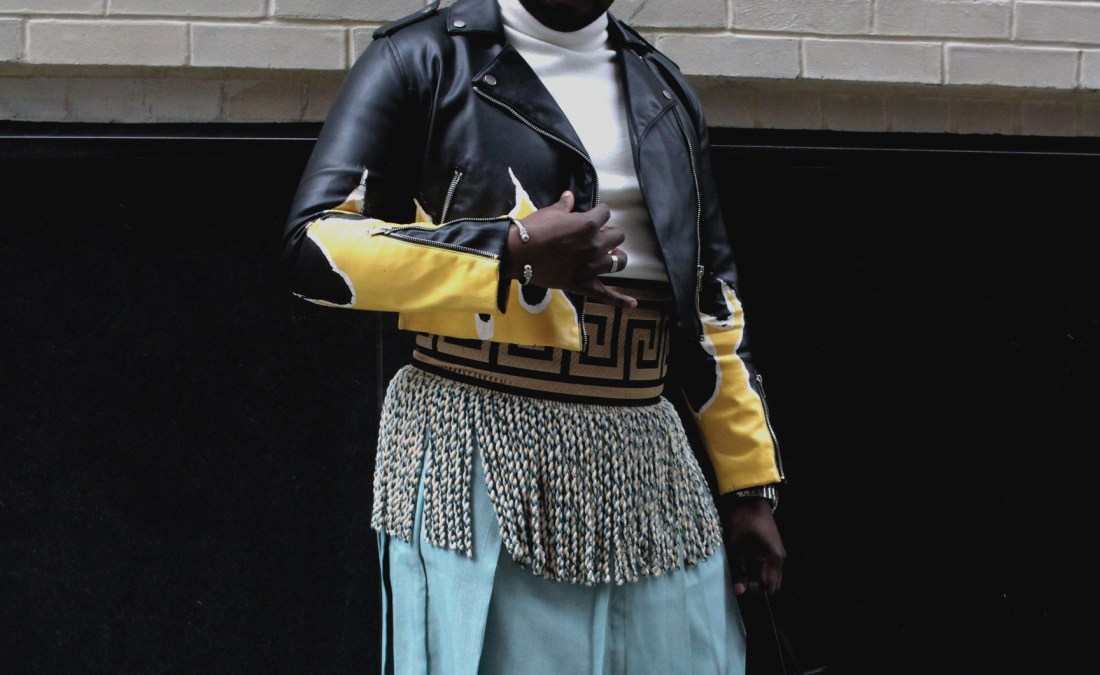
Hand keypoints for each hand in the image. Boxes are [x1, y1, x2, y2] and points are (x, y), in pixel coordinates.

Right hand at [503, 191, 636, 307]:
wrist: (518, 254)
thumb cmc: (534, 230)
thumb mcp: (550, 213)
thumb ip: (565, 206)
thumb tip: (570, 196)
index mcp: (589, 224)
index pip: (606, 213)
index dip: (599, 213)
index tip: (592, 216)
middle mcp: (596, 245)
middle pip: (618, 236)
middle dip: (609, 234)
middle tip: (597, 236)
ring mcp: (592, 266)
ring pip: (619, 261)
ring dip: (616, 256)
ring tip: (611, 255)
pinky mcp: (584, 284)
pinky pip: (607, 294)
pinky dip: (621, 300)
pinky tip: (633, 304)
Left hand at [721, 497, 785, 594]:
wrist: (749, 498)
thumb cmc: (742, 521)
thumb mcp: (736, 545)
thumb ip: (739, 570)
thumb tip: (740, 592)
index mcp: (774, 559)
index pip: (770, 588)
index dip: (758, 594)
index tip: (744, 595)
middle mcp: (780, 559)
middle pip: (772, 584)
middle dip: (758, 587)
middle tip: (740, 584)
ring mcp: (778, 553)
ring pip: (770, 575)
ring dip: (758, 577)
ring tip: (742, 574)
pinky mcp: (773, 549)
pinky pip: (768, 566)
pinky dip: (758, 569)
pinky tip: (746, 564)